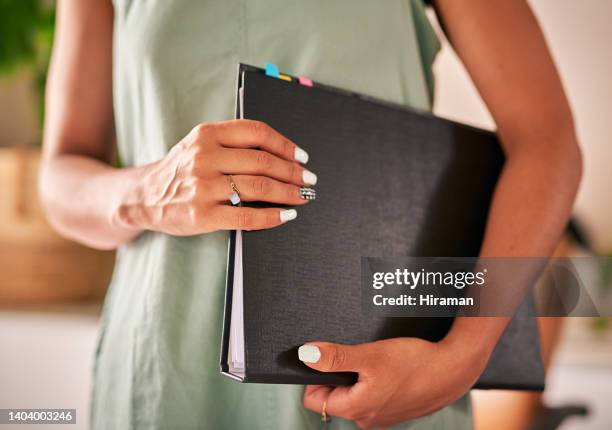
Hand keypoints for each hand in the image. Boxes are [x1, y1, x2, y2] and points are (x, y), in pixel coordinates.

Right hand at [114, 120, 316, 234]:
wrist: (144, 196)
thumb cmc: (181, 169)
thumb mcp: (199, 144)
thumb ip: (233, 143)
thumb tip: (282, 155)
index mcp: (207, 134)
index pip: (256, 132)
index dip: (285, 144)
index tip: (302, 157)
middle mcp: (204, 157)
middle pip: (262, 162)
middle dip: (293, 172)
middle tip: (309, 181)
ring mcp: (202, 186)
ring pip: (259, 188)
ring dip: (288, 193)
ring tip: (303, 197)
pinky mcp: (201, 215)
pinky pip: (246, 215)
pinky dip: (272, 216)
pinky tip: (286, 215)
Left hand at [299, 337, 488, 428]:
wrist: (453, 369)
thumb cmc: (415, 363)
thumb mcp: (369, 355)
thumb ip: (335, 358)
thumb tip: (306, 356)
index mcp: (356, 409)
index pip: (314, 399)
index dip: (317, 377)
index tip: (330, 360)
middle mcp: (366, 419)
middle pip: (334, 397)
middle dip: (340, 376)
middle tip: (359, 359)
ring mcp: (382, 417)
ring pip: (354, 395)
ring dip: (359, 378)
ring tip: (377, 363)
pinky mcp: (394, 410)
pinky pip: (372, 396)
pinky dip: (375, 382)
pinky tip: (390, 370)